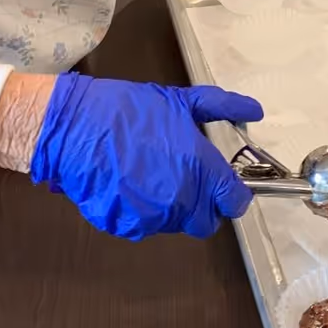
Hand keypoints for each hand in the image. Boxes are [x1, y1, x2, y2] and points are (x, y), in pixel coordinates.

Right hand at [30, 73, 264, 240]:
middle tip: (186, 180)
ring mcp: (152, 216)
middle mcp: (181, 199)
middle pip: (206, 221)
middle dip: (202, 205)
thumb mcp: (180, 101)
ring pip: (175, 224)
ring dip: (171, 207)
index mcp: (200, 169)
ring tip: (150, 174)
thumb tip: (254, 110)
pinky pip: (144, 226)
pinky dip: (141, 212)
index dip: (233, 195)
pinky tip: (128, 184)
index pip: (234, 202)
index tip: (226, 187)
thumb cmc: (126, 110)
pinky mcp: (124, 226)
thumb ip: (222, 108)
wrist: (73, 127)